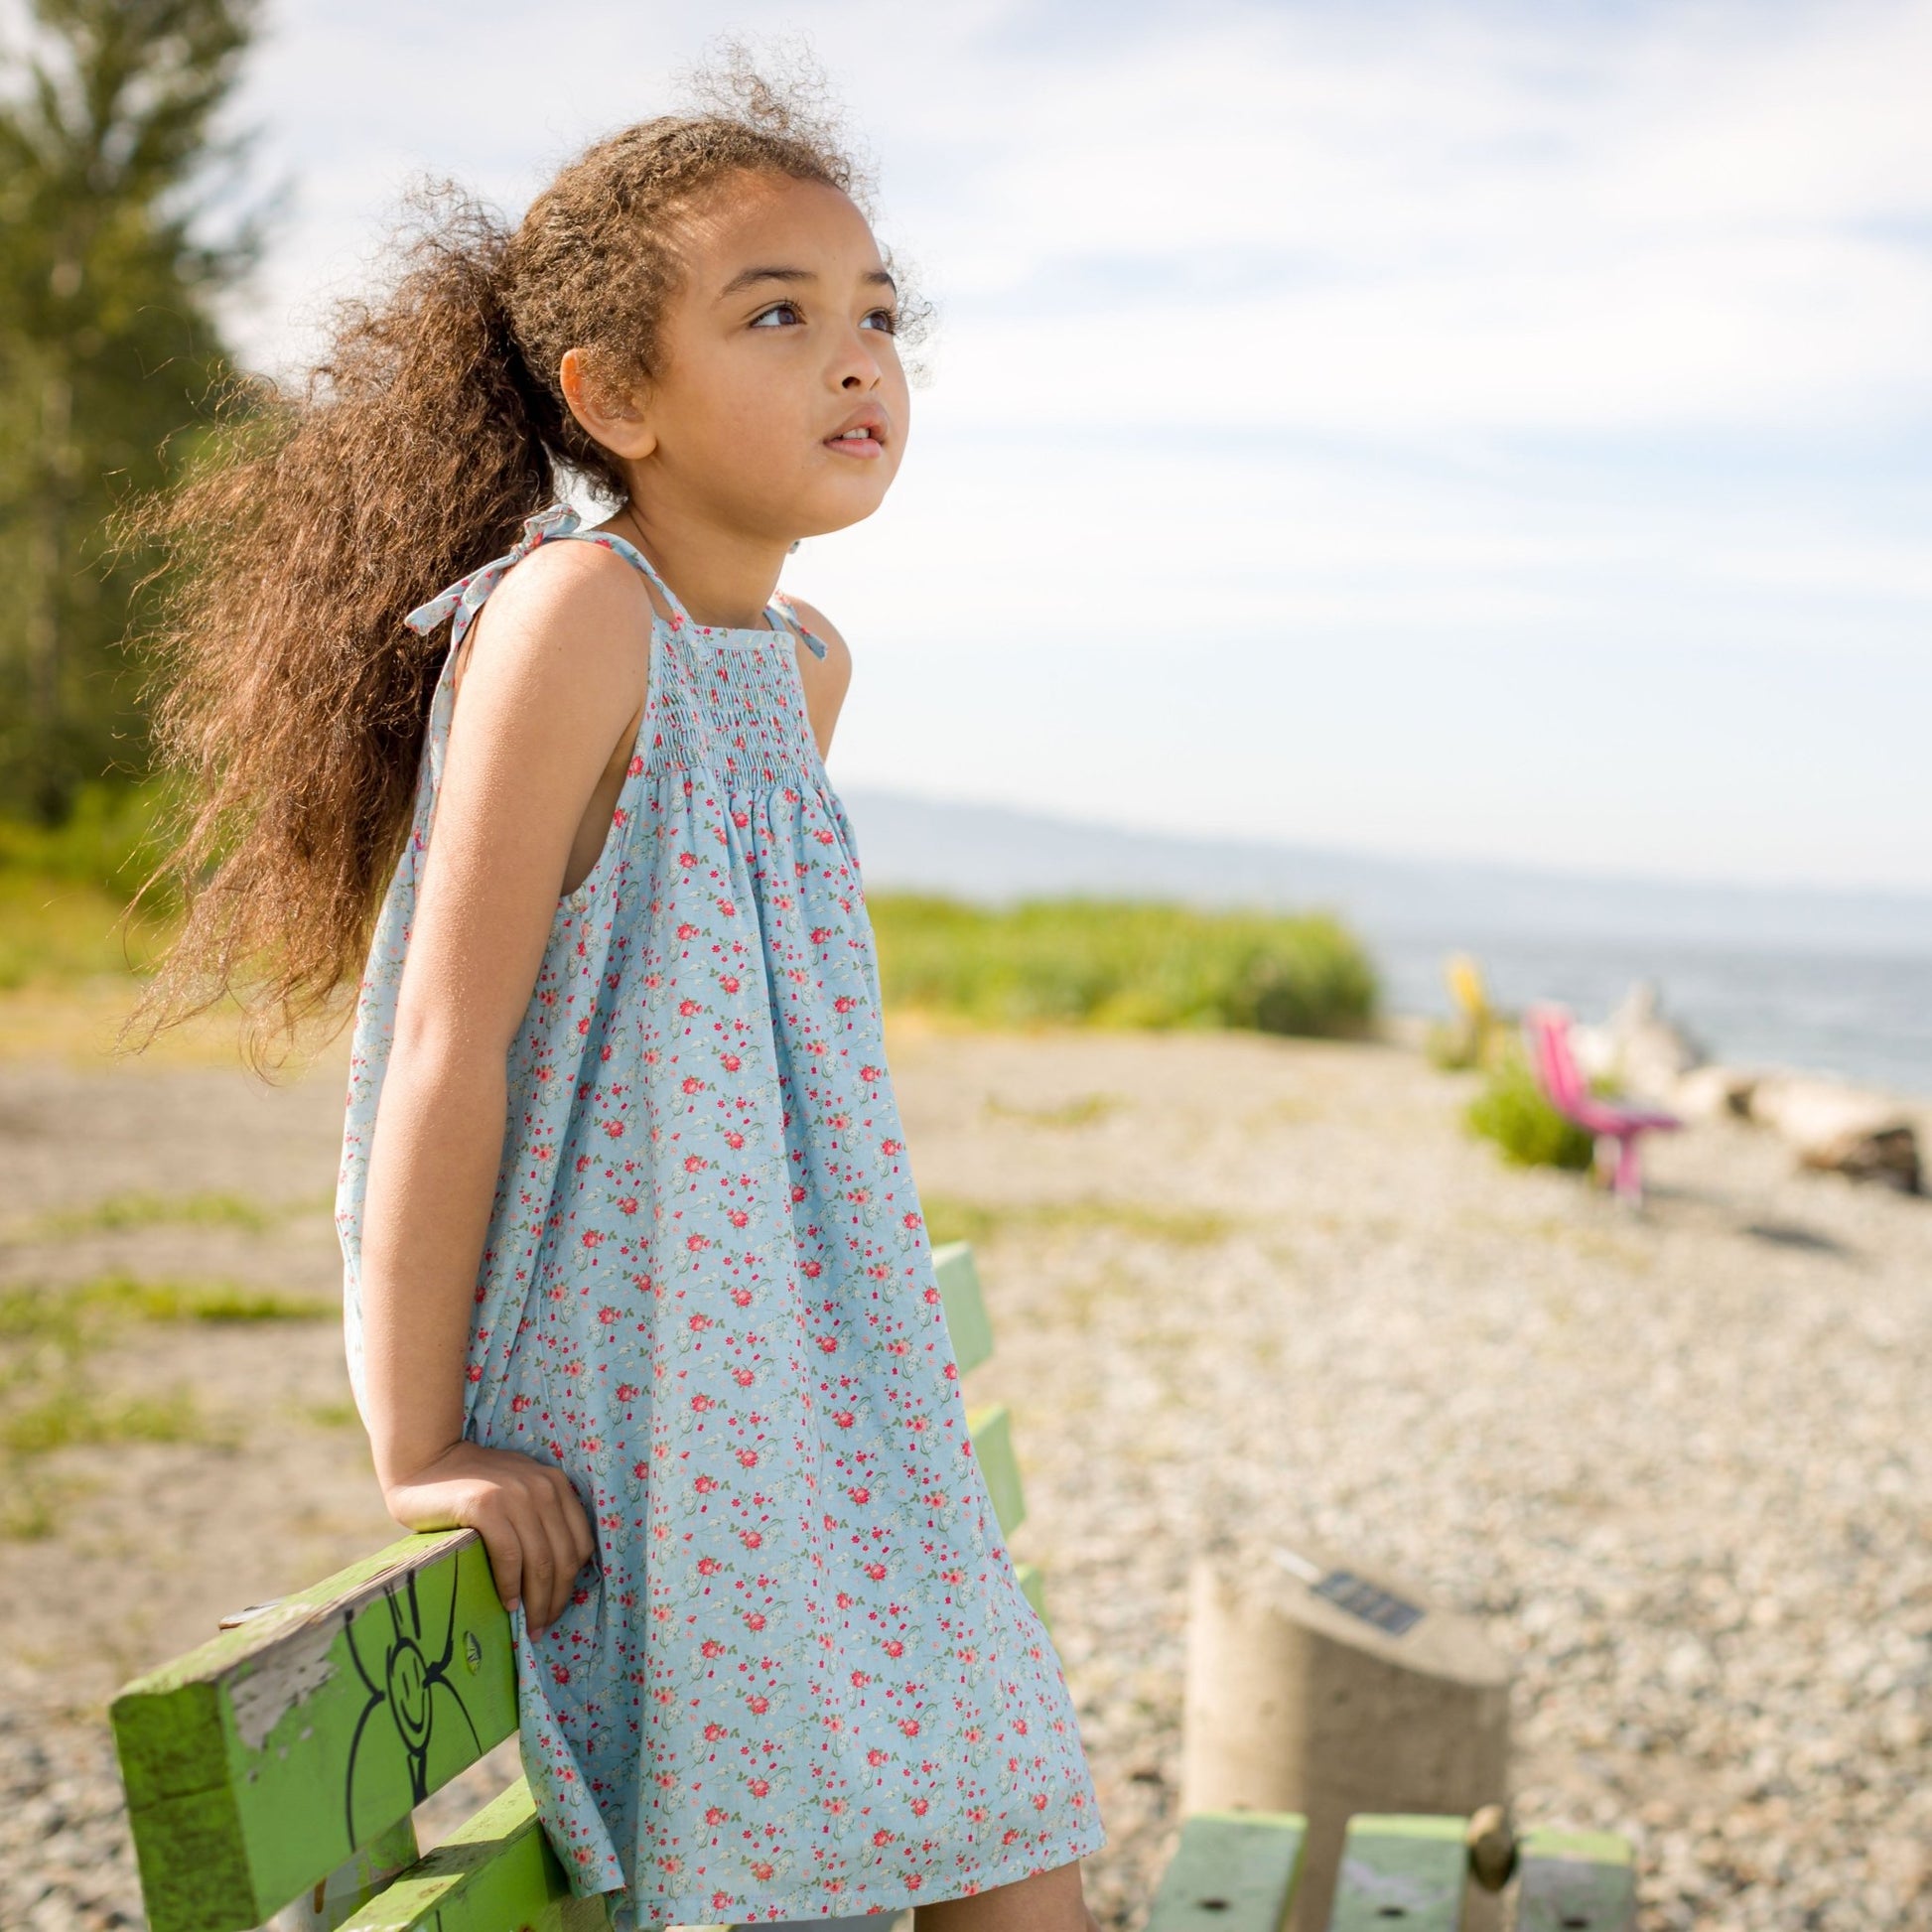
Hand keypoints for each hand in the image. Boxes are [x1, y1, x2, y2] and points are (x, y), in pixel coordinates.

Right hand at [382, 1441, 594, 1634]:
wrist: (427, 1461)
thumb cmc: (471, 1484)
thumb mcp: (518, 1491)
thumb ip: (539, 1518)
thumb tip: (553, 1577)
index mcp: (555, 1484)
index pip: (579, 1542)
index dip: (571, 1581)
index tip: (557, 1606)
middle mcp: (542, 1487)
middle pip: (562, 1557)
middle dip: (555, 1599)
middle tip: (542, 1628)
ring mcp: (515, 1495)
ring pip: (539, 1561)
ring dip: (536, 1600)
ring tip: (529, 1625)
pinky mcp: (485, 1505)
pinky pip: (509, 1556)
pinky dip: (511, 1585)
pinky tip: (507, 1603)